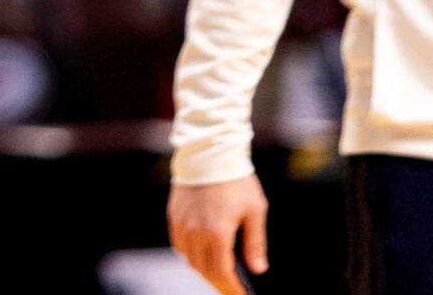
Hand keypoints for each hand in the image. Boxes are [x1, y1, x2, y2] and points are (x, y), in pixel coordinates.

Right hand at [168, 175, 268, 294]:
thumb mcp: (254, 210)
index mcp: (217, 233)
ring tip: (218, 277)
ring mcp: (182, 224)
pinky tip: (201, 257)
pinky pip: (179, 246)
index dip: (232, 289)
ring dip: (204, 272)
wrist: (208, 151)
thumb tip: (258, 269)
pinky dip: (190, 256)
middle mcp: (196, 232)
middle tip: (231, 289)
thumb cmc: (235, 180)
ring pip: (190, 261)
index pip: (223, 273)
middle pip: (204, 271)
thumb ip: (255, 242)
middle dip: (219, 284)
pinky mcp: (174, 216)